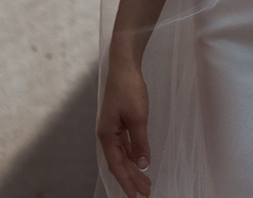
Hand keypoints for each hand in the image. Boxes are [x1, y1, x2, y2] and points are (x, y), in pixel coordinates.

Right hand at [97, 58, 152, 197]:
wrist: (124, 67)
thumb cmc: (129, 89)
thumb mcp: (138, 118)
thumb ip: (140, 143)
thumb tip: (143, 165)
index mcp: (106, 136)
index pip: (117, 165)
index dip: (126, 181)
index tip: (135, 195)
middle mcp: (106, 135)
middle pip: (119, 162)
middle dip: (132, 178)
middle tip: (145, 192)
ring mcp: (112, 128)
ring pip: (123, 154)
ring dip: (134, 168)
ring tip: (146, 182)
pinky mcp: (119, 122)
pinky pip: (125, 144)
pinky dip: (133, 154)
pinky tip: (141, 162)